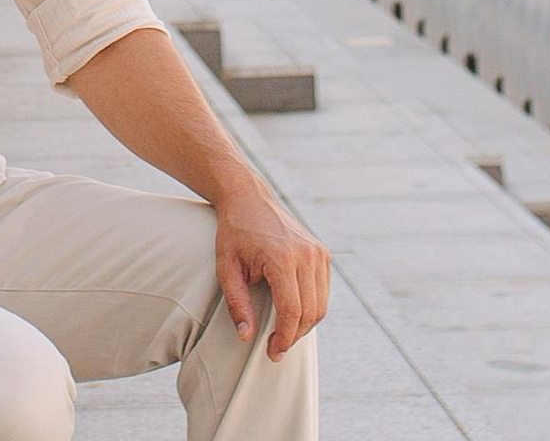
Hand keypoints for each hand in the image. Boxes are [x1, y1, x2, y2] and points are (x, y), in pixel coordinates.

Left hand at [214, 181, 329, 360]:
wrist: (248, 198)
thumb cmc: (234, 232)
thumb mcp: (226, 268)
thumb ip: (237, 303)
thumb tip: (246, 336)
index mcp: (282, 258)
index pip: (292, 312)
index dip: (283, 338)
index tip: (272, 352)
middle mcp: (306, 254)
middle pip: (309, 313)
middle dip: (293, 336)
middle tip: (275, 347)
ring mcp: (317, 252)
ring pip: (320, 305)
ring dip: (304, 325)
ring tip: (283, 332)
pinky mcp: (322, 252)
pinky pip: (322, 292)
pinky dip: (311, 308)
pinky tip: (293, 313)